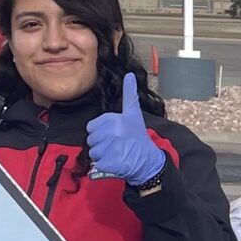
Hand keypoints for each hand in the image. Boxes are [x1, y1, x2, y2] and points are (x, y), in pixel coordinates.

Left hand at [86, 71, 166, 186]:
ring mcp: (112, 148)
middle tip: (116, 146)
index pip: (92, 127)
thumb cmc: (138, 137)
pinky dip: (104, 166)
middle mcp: (115, 132)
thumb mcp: (134, 114)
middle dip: (100, 144)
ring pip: (93, 152)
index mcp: (118, 119)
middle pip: (91, 140)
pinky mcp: (110, 163)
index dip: (100, 132)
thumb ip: (129, 95)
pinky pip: (96, 163)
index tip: (114, 134)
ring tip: (116, 154)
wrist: (148, 161)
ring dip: (101, 156)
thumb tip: (130, 74)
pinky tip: (115, 163)